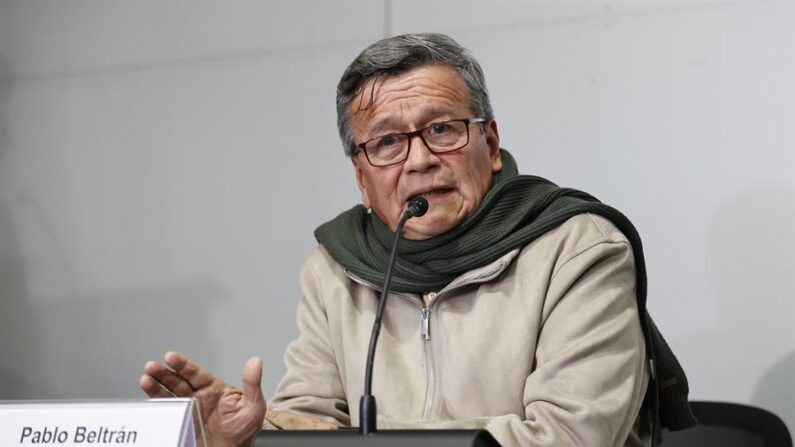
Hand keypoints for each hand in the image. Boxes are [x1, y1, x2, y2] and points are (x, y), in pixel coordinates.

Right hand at [139, 352, 265, 446]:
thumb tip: (255, 362)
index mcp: (214, 389)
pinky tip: (148, 398)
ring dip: (156, 386)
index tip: (170, 357)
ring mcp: (189, 409)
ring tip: (145, 379)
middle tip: (151, 366)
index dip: (182, 365)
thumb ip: (252, 384)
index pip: (195, 373)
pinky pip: (167, 412)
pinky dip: (156, 404)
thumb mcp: (253, 406)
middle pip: (177, 381)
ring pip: (169, 394)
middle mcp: (199, 397)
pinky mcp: (181, 423)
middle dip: (164, 373)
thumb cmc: (245, 430)